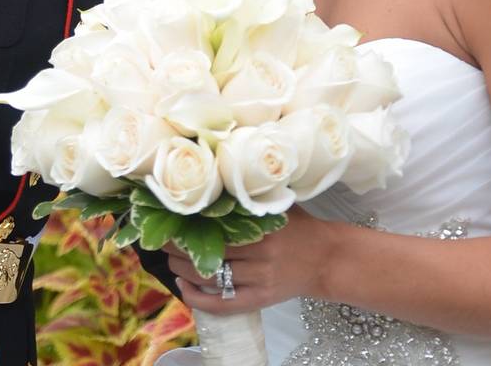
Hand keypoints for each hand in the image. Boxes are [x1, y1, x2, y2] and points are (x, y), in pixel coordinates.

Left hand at [165, 207, 339, 315]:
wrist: (328, 259)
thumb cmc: (301, 226)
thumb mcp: (278, 206)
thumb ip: (249, 200)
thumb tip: (214, 185)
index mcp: (263, 230)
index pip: (215, 230)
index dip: (187, 228)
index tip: (168, 221)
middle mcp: (260, 256)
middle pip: (208, 256)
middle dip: (179, 250)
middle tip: (163, 241)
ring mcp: (259, 281)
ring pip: (211, 279)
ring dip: (183, 270)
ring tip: (171, 260)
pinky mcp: (260, 300)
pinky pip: (223, 305)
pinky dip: (199, 299)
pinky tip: (184, 288)